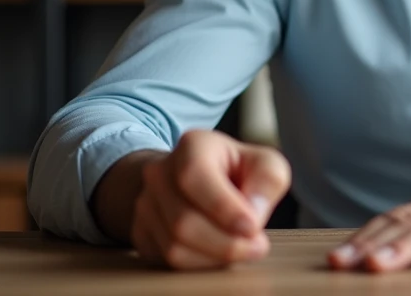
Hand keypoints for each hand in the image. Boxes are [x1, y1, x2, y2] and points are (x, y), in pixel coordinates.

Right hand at [130, 129, 291, 269]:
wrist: (199, 179)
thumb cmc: (236, 171)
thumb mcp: (264, 164)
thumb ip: (268, 182)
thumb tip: (253, 213)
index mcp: (192, 146)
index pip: (195, 177)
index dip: (223, 207)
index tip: (253, 227)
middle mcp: (160, 173)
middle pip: (184, 221)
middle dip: (226, 242)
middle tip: (257, 246)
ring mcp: (146, 204)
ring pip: (174, 246)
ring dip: (215, 256)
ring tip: (242, 248)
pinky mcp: (142, 233)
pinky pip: (167, 260)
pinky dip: (200, 264)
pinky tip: (220, 253)